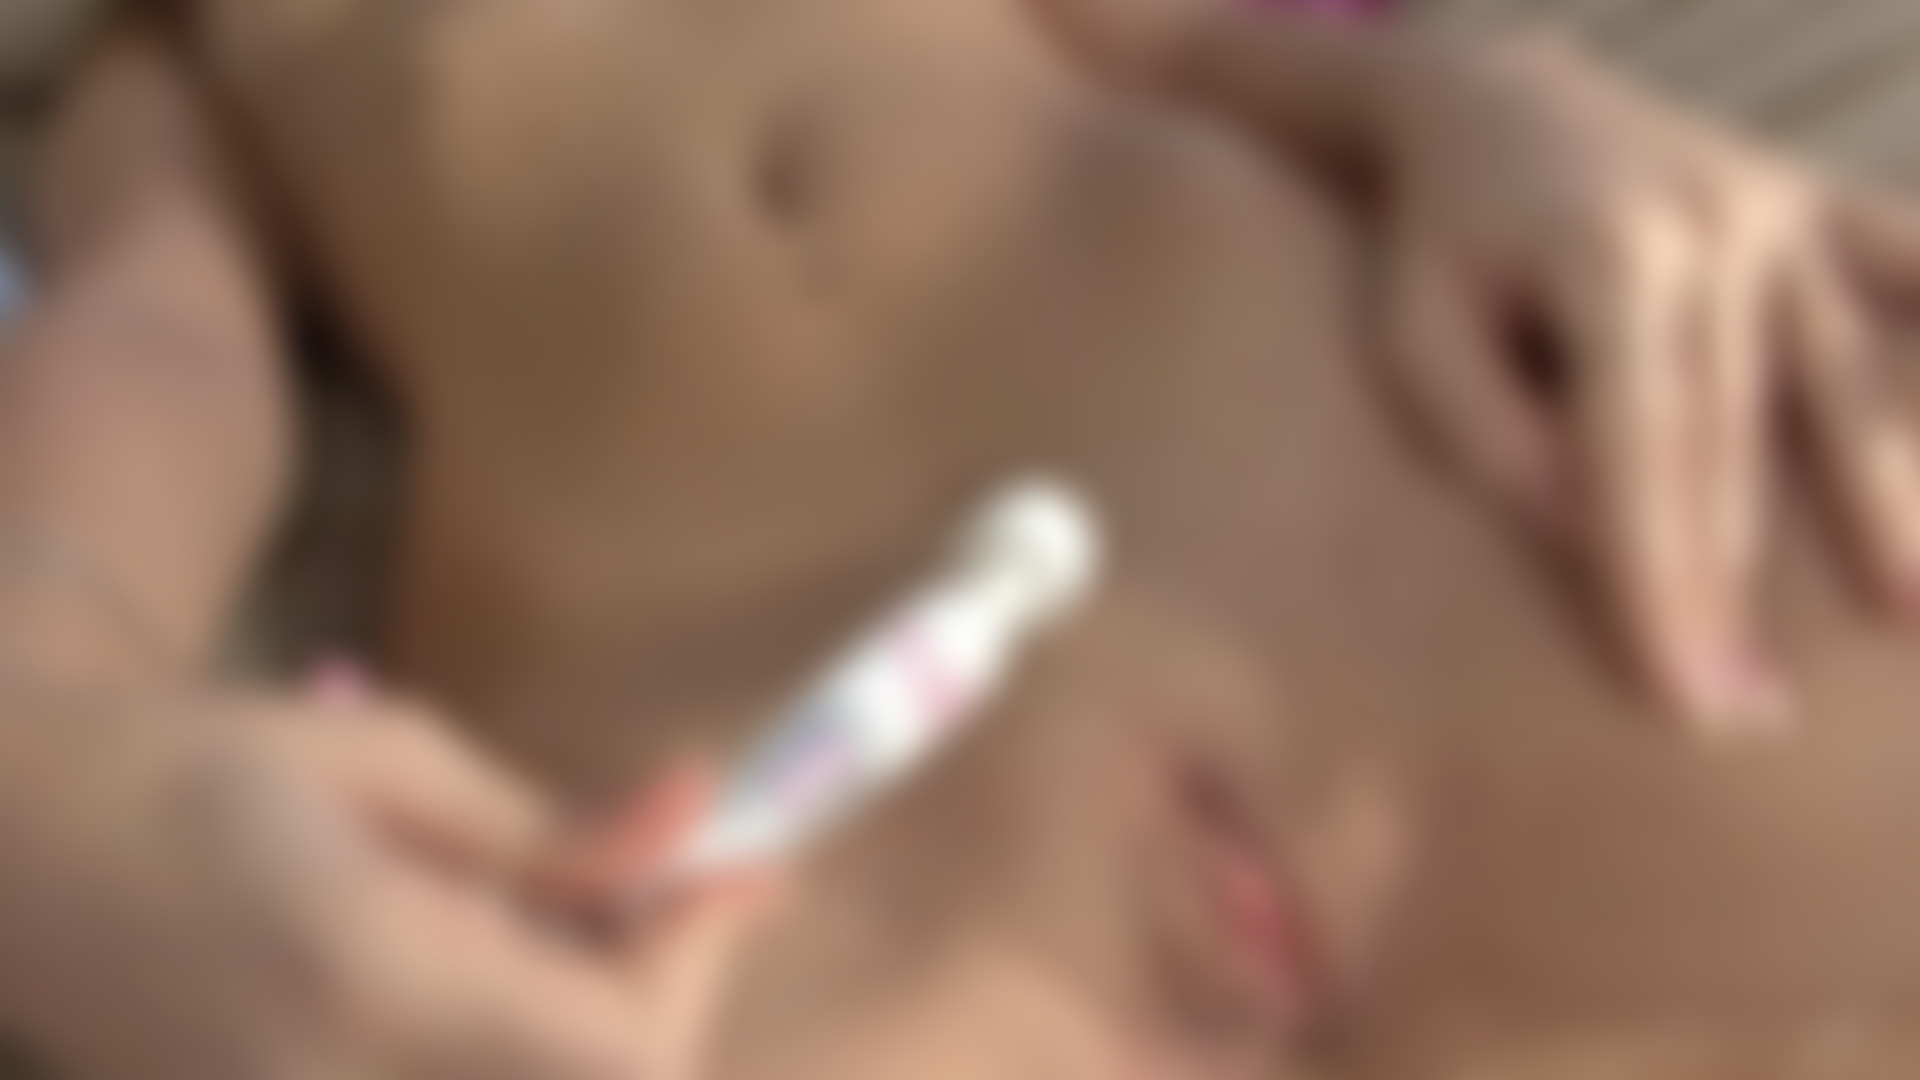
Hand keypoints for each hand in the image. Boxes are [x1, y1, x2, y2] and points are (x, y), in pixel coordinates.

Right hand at [0, 682, 773, 1078]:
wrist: (9, 848)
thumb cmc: (188, 766)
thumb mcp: (385, 763)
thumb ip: (550, 830)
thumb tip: (704, 822)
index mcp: (370, 981)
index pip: (622, 1051)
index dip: (695, 963)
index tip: (728, 866)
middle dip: (653, 992)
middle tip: (646, 882)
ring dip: (592, 1022)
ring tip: (560, 911)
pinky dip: (518, 1042)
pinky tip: (491, 960)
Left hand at [1378, 30, 1919, 733]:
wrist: (1493, 105)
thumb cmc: (1441, 246)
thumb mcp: (1418, 333)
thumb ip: (1491, 431)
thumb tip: (1594, 520)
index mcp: (1605, 258)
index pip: (1635, 452)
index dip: (1655, 579)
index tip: (1678, 693)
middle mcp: (1716, 226)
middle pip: (1735, 438)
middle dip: (1738, 585)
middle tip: (1747, 715)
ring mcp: (1783, 210)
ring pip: (1840, 377)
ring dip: (1876, 497)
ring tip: (1908, 610)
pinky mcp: (1820, 206)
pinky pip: (1907, 259)